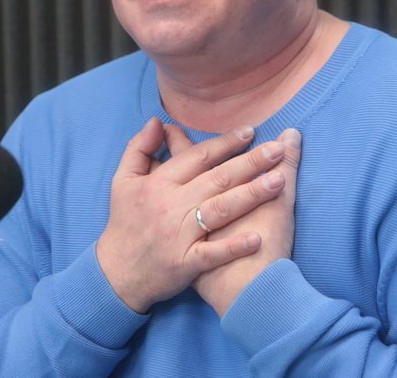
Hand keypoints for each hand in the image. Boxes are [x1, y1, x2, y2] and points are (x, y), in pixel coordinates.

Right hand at [96, 117, 291, 312]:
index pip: (198, 157)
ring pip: (220, 210)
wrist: (116, 274)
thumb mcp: (122, 181)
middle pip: (217, 179)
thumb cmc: (124, 224)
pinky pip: (213, 253)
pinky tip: (258, 238)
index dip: (226, 143)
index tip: (251, 131)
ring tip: (280, 181)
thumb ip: (138, 148)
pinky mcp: (185, 264)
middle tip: (277, 149)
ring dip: (252, 194)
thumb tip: (156, 122)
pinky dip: (235, 246)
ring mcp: (179, 235)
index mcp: (158, 183)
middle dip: (250, 162)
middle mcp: (171, 206)